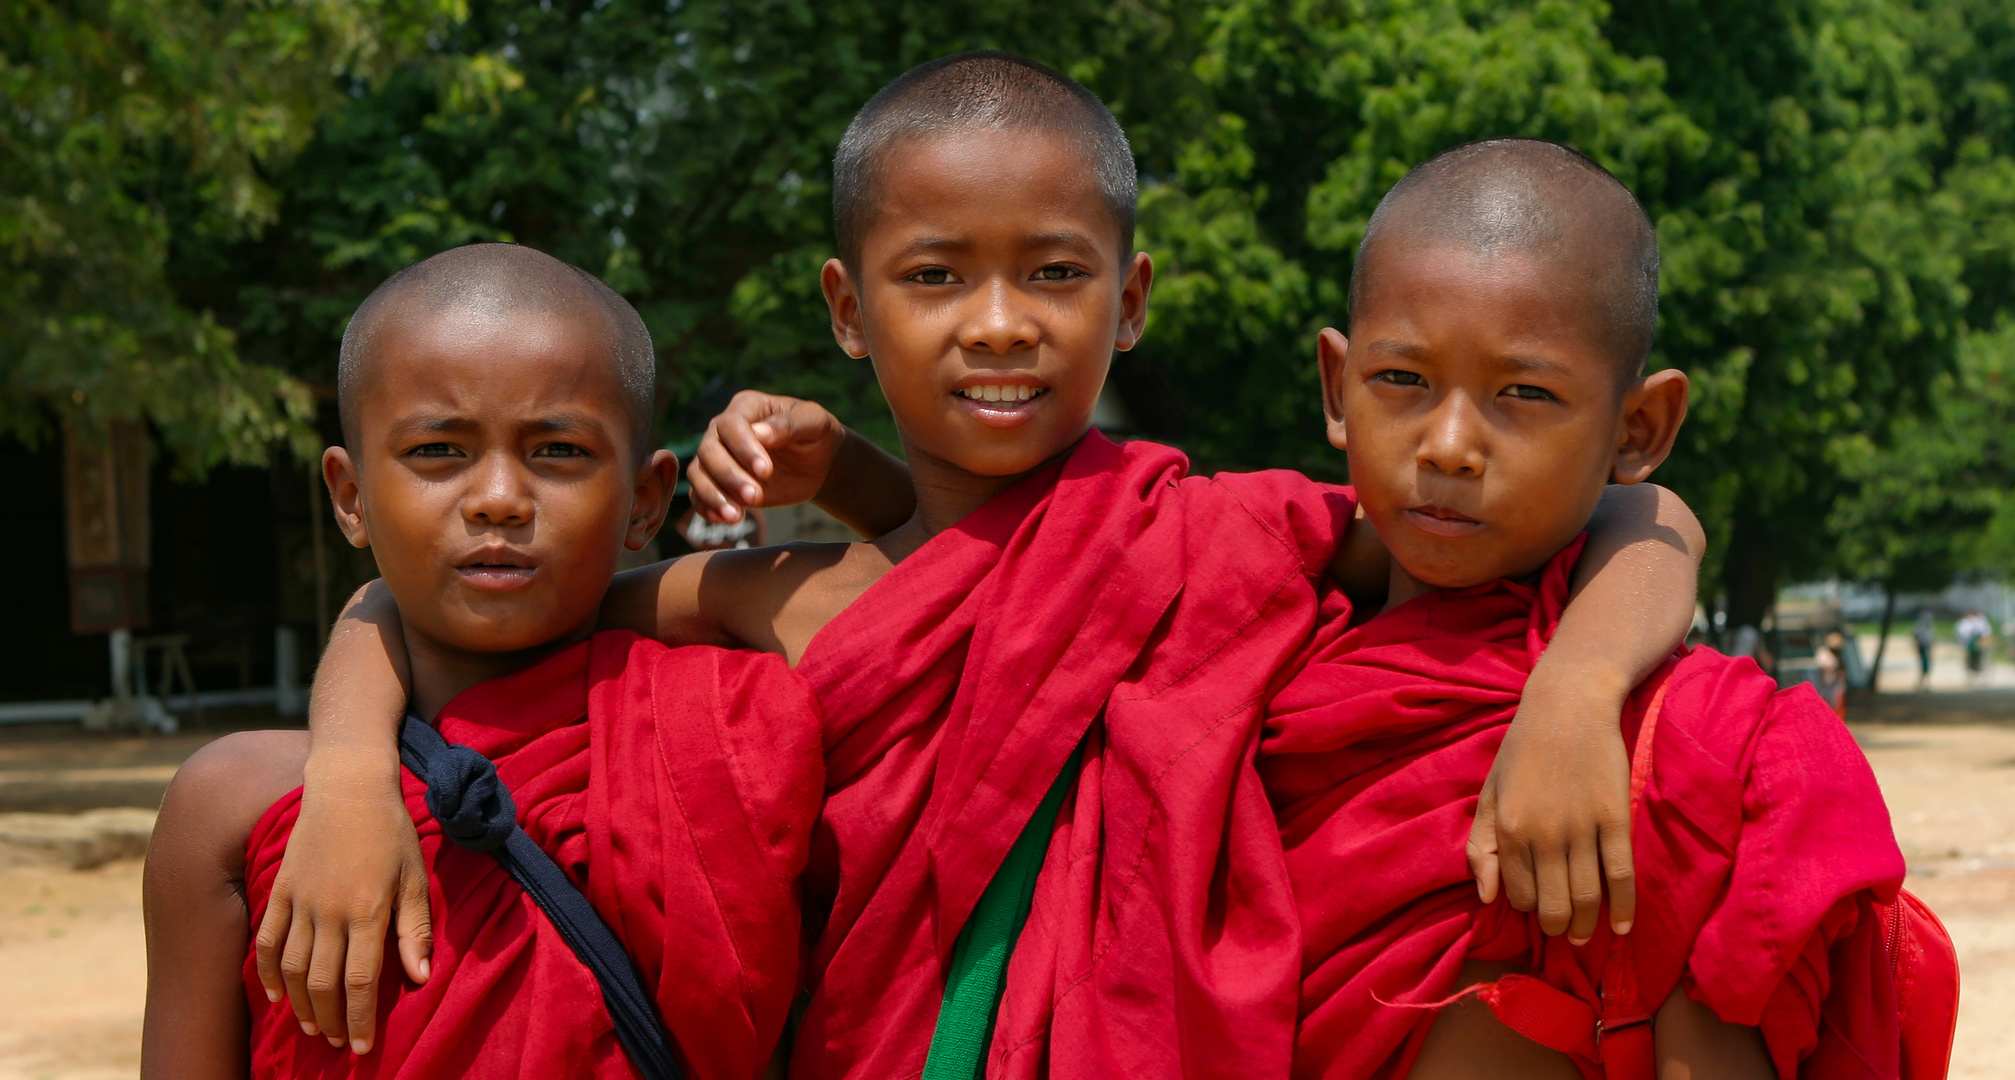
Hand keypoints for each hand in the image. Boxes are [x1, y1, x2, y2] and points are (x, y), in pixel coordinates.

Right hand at [253, 758, 430, 1054]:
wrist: (348, 787)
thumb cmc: (391, 832)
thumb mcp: (415, 877)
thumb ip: (415, 929)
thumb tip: (420, 977)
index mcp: (369, 910)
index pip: (360, 980)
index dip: (359, 1018)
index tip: (360, 1046)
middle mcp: (330, 911)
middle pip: (324, 982)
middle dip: (329, 1019)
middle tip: (335, 1043)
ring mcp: (301, 902)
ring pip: (294, 968)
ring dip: (300, 1004)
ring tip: (310, 1027)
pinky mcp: (281, 890)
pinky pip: (268, 941)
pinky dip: (268, 972)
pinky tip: (275, 996)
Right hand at [688, 391, 848, 524]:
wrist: (818, 463)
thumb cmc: (817, 434)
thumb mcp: (814, 423)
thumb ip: (789, 424)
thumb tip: (760, 433)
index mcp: (746, 407)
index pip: (731, 424)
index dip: (743, 447)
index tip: (766, 471)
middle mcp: (724, 429)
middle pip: (709, 450)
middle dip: (729, 476)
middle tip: (755, 497)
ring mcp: (718, 456)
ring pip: (698, 473)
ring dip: (713, 495)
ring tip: (736, 517)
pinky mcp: (719, 482)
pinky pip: (699, 493)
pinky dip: (706, 506)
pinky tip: (722, 519)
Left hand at [1466, 677, 1635, 945]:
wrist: (1569, 705)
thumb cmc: (1523, 750)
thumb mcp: (1489, 793)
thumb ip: (1481, 846)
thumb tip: (1486, 898)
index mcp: (1509, 827)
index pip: (1518, 894)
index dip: (1528, 907)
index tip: (1538, 904)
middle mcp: (1544, 833)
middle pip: (1555, 905)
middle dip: (1558, 926)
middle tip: (1564, 931)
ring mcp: (1582, 828)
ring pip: (1588, 898)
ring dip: (1587, 926)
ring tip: (1586, 936)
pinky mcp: (1616, 819)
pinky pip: (1621, 876)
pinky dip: (1624, 908)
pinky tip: (1622, 928)